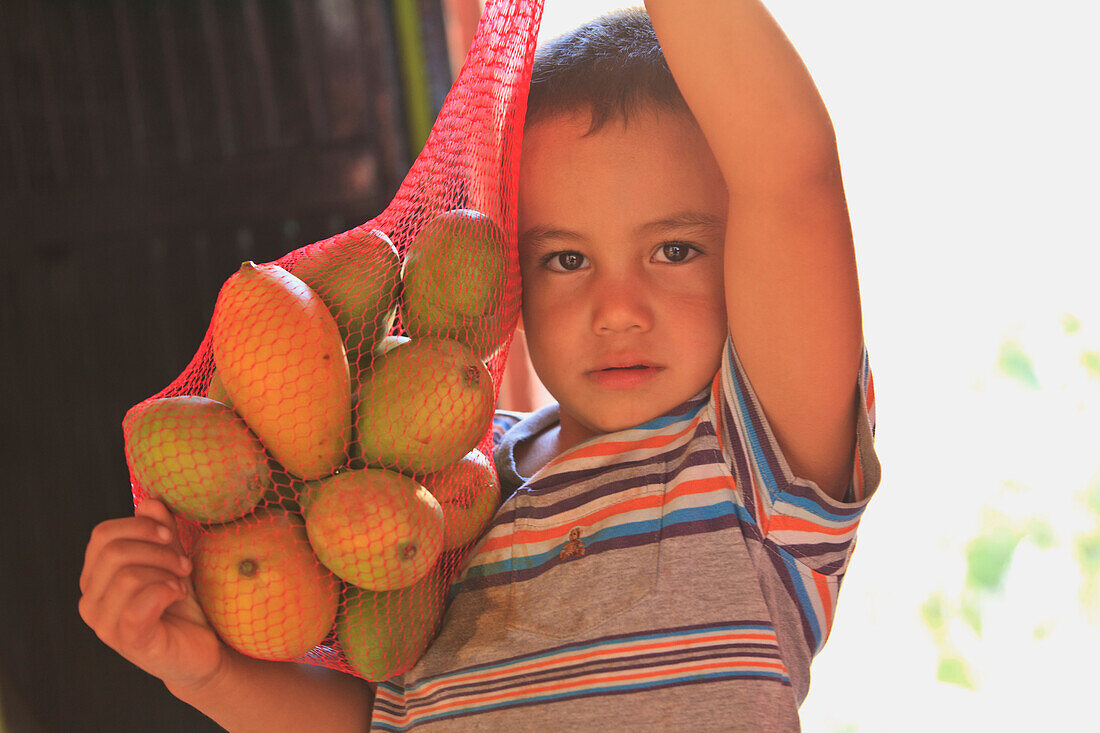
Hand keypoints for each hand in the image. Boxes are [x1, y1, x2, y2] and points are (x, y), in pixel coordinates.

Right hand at [78, 498, 226, 693]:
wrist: (199, 649)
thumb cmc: (180, 604)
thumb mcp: (172, 559)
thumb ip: (160, 531)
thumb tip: (149, 503)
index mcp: (96, 578)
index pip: (102, 534)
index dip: (140, 526)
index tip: (170, 536)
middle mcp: (91, 601)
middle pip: (114, 551)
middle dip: (158, 550)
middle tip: (183, 565)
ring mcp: (104, 625)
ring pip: (127, 575)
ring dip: (165, 572)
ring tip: (181, 584)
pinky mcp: (127, 641)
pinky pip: (139, 604)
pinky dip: (166, 591)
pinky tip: (177, 596)